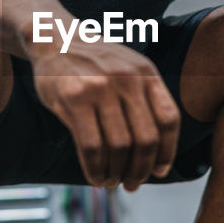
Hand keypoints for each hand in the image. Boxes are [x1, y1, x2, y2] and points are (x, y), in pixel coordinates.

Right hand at [29, 41, 180, 190]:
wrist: (54, 38)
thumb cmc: (94, 63)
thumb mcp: (129, 68)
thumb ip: (145, 100)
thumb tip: (158, 153)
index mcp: (146, 73)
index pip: (168, 119)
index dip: (168, 151)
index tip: (160, 171)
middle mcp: (128, 79)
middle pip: (147, 139)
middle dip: (142, 170)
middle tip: (133, 184)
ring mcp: (101, 88)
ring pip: (119, 146)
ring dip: (117, 172)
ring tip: (112, 182)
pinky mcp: (74, 99)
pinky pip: (91, 146)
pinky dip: (95, 169)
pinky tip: (95, 176)